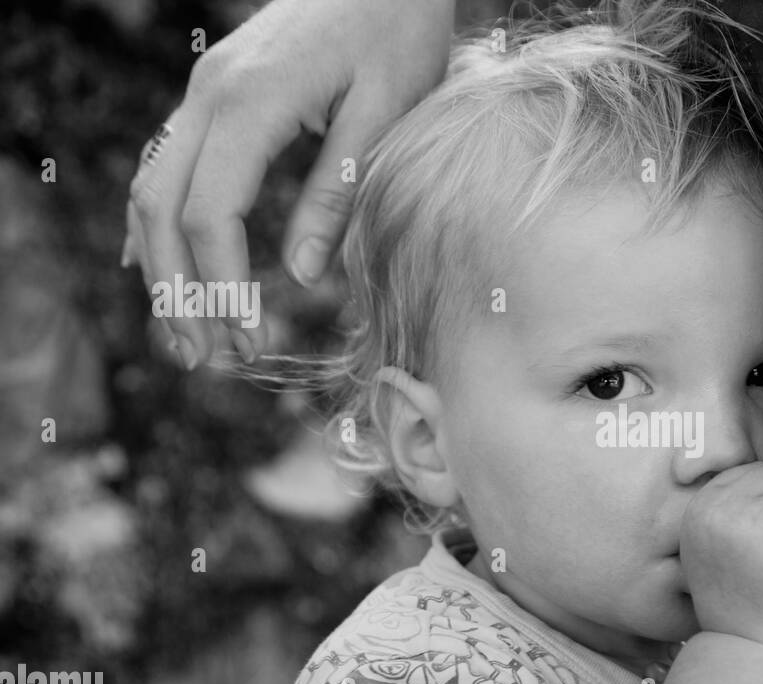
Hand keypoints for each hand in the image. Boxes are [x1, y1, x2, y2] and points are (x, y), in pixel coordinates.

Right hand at [124, 0, 454, 366]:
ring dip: (165, 267)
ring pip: (152, 189)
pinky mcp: (214, 97)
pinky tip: (160, 270)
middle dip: (180, 291)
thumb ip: (337, 192)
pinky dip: (158, 224)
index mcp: (249, 102)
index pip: (208, 211)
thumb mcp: (384, 115)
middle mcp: (208, 95)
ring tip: (188, 335)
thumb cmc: (396, 31)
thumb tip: (301, 276)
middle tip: (206, 358)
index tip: (252, 339)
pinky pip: (166, 166)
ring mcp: (203, 93)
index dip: (223, 283)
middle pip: (161, 208)